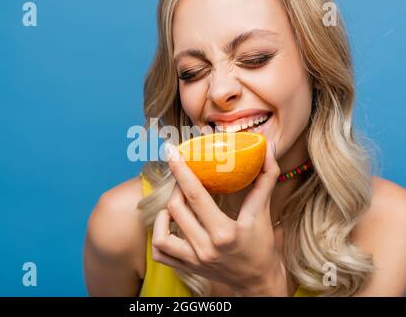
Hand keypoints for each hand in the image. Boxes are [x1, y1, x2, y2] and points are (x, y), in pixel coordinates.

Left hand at [151, 140, 287, 295]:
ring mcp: (194, 261)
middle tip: (183, 177)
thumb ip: (266, 178)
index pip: (195, 195)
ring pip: (162, 234)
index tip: (171, 151)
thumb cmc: (261, 244)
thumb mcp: (264, 211)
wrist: (258, 280)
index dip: (181, 170)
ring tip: (176, 204)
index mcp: (225, 233)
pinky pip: (160, 253)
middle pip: (176, 209)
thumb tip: (267, 148)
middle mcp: (206, 248)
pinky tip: (170, 224)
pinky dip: (160, 235)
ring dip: (165, 214)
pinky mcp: (187, 268)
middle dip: (176, 187)